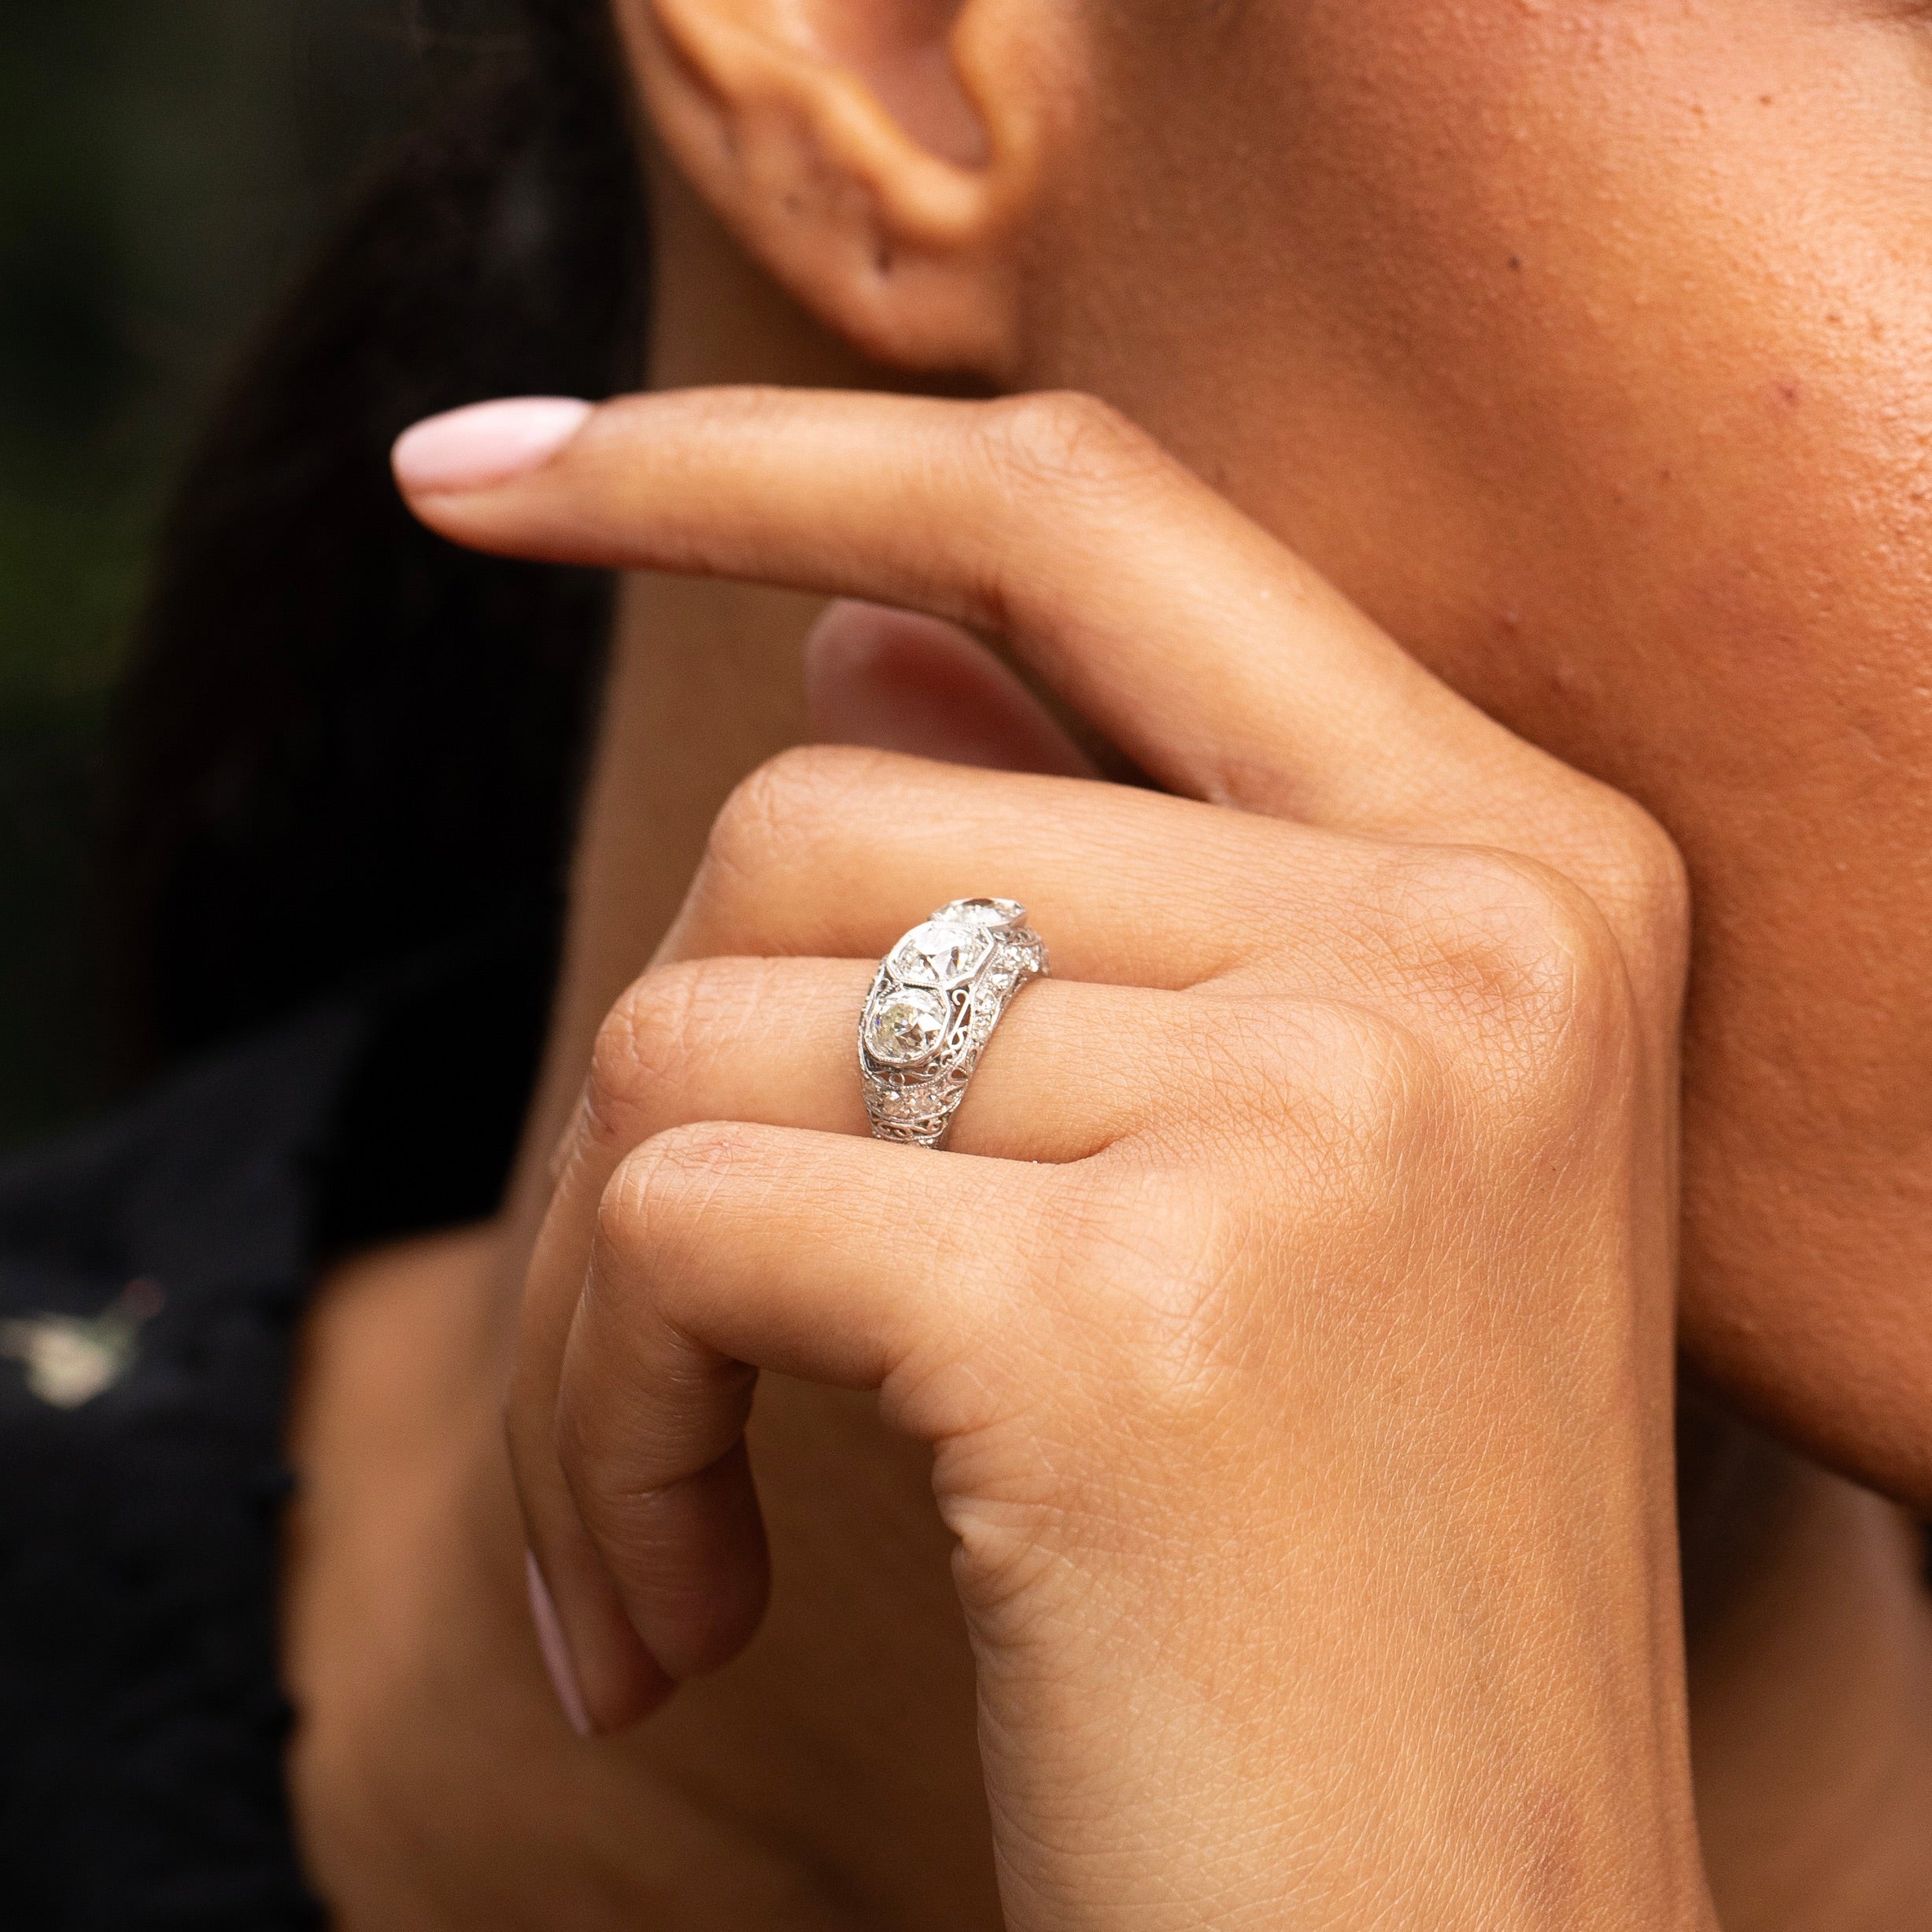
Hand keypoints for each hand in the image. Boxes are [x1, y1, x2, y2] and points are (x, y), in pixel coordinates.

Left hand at [398, 389, 1707, 1929]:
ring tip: (668, 1529)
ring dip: (598, 1303)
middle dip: (647, 1071)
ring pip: (708, 1026)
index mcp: (1520, 869)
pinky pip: (673, 1225)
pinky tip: (676, 1613)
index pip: (1076, 510)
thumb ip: (1077, 872)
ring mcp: (1323, 1110)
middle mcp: (1466, 938)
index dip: (750, 456)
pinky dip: (594, 1424)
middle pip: (822, 811)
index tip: (472, 474)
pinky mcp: (1130, 1317)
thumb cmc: (1341, 1585)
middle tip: (634, 1359)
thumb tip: (849, 661)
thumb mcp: (1269, 1183)